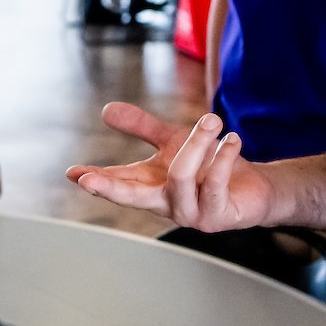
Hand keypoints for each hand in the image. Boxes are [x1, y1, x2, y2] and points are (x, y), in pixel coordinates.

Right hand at [65, 103, 274, 231]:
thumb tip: (105, 110)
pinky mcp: (217, 216)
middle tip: (88, 182)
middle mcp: (166, 204)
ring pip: (180, 176)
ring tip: (213, 119)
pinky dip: (223, 157)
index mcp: (151, 187)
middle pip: (132, 197)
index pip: (117, 183)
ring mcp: (190, 214)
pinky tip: (232, 140)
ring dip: (198, 142)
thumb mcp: (172, 141)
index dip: (95, 179)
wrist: (253, 186)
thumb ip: (141, 127)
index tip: (73, 174)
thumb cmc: (209, 166)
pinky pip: (213, 184)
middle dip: (109, 189)